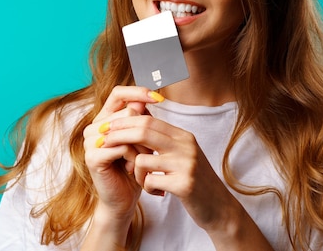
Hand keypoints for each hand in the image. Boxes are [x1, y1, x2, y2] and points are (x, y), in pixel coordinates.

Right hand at [82, 86, 160, 221]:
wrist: (123, 198)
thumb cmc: (134, 167)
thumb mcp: (141, 139)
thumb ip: (141, 119)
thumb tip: (148, 98)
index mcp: (104, 118)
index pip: (119, 93)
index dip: (138, 92)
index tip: (159, 98)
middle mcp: (94, 127)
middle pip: (128, 111)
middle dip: (146, 130)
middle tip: (150, 150)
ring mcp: (90, 142)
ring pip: (127, 129)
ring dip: (142, 146)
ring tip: (143, 160)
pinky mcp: (92, 157)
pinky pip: (122, 147)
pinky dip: (134, 157)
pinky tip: (134, 168)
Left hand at [98, 112, 237, 232]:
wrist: (218, 207)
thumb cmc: (194, 179)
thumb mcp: (182, 153)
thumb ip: (163, 138)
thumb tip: (138, 116)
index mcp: (183, 136)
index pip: (148, 120)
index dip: (124, 122)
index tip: (107, 128)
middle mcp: (186, 146)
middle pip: (143, 132)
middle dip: (119, 136)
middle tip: (104, 143)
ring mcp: (186, 164)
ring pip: (142, 159)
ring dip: (135, 172)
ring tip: (142, 180)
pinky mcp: (184, 185)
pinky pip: (150, 181)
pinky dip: (146, 187)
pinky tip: (156, 192)